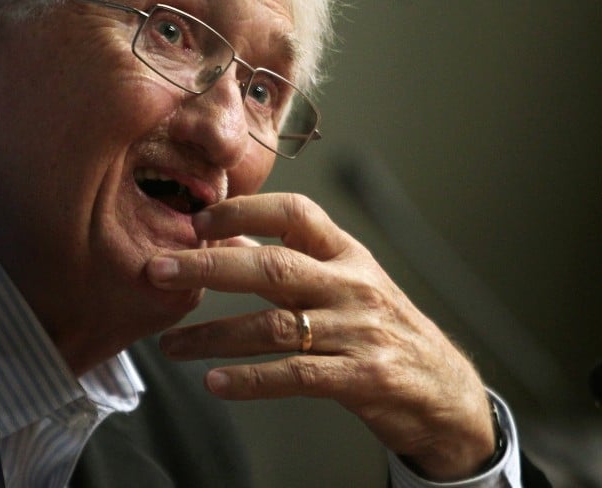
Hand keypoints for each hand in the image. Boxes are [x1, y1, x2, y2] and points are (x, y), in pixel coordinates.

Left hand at [145, 193, 495, 480]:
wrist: (444, 390)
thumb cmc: (383, 327)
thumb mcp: (347, 280)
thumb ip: (292, 260)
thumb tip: (225, 238)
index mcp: (346, 253)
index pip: (294, 213)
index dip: (243, 210)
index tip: (197, 221)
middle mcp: (352, 285)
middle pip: (272, 266)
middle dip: (208, 266)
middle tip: (157, 270)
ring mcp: (359, 331)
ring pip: (274, 326)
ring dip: (213, 335)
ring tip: (171, 345)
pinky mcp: (362, 378)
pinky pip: (296, 374)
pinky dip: (251, 380)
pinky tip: (215, 383)